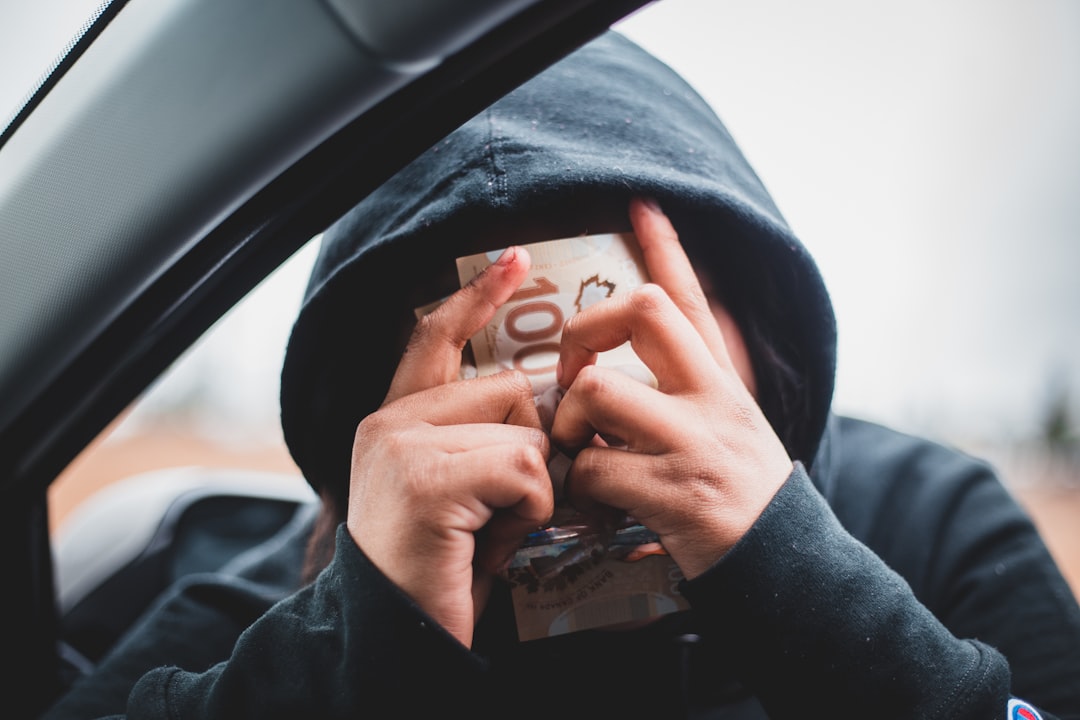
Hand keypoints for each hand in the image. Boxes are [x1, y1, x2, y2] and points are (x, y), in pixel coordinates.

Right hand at [347, 247, 554, 646]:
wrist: (398, 636)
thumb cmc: (441, 565)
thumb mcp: (460, 488)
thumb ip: (484, 436)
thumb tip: (546, 399)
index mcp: (395, 418)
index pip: (436, 337)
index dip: (476, 297)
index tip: (514, 258)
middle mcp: (389, 421)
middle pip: (512, 389)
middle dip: (530, 447)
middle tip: (501, 507)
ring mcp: (401, 445)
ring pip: (523, 429)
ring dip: (529, 488)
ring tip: (489, 527)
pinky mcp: (424, 478)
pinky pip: (523, 466)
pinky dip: (529, 510)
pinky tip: (492, 540)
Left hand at [551, 198, 793, 578]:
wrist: (782, 561)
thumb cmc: (741, 490)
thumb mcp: (731, 421)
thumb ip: (692, 380)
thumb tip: (650, 336)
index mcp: (721, 379)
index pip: (692, 298)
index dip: (665, 249)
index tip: (640, 205)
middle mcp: (711, 399)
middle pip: (642, 313)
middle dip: (585, 331)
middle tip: (572, 373)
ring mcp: (692, 444)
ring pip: (599, 391)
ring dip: (567, 422)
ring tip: (574, 447)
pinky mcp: (671, 494)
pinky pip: (591, 466)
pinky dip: (575, 481)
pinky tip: (589, 495)